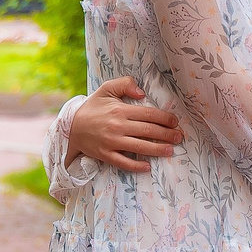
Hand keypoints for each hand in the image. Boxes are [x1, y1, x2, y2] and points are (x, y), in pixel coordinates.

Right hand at [68, 77, 183, 171]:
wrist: (71, 126)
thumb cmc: (93, 107)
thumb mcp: (106, 89)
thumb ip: (125, 84)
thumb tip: (142, 93)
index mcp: (120, 110)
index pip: (149, 114)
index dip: (165, 118)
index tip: (175, 122)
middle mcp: (118, 126)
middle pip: (148, 131)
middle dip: (167, 134)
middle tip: (179, 137)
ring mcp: (112, 142)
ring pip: (140, 147)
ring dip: (157, 150)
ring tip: (170, 150)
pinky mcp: (105, 154)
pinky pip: (123, 162)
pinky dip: (136, 165)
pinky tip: (147, 167)